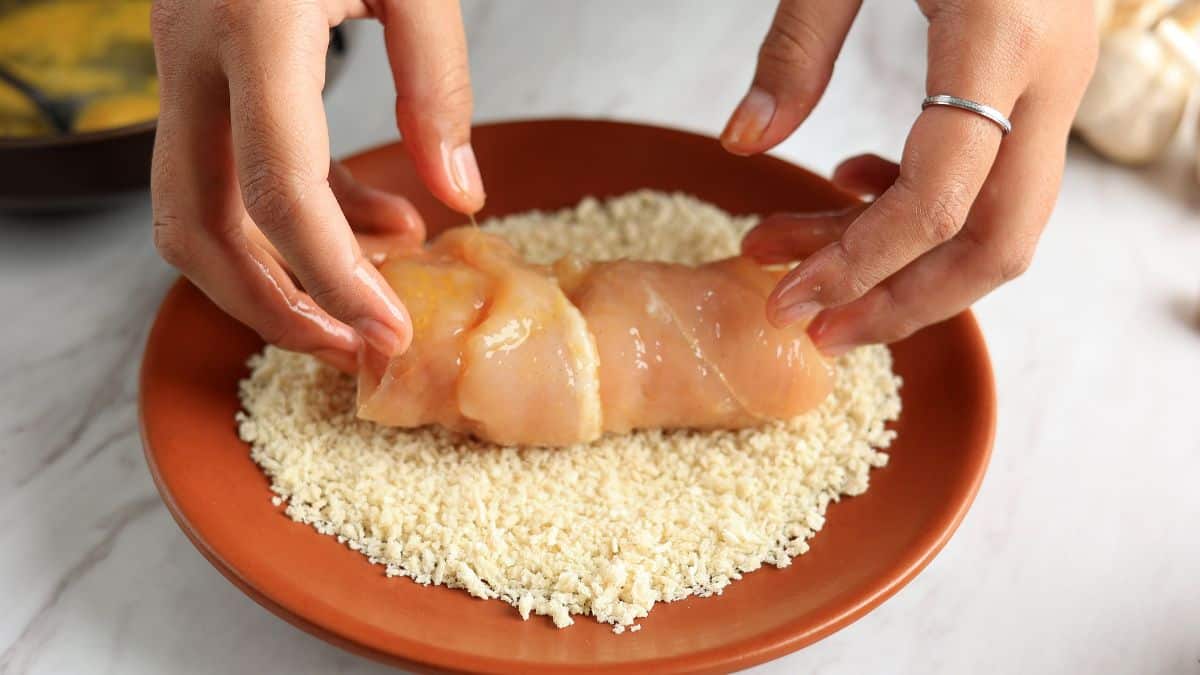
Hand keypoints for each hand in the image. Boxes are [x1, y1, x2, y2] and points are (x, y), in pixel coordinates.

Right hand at [150, 0, 483, 372]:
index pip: (276, 187)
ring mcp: (182, 62)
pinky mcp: (201, 69)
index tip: (388, 332)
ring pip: (194, 211)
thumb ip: (437, 83)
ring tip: (372, 300)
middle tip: (357, 347)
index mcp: (255, 24)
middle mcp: (195, 52)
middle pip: (198, 224)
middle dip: (274, 306)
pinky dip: (295, 216)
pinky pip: (228, 170)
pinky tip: (377, 224)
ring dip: (275, 274)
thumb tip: (458, 197)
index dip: (332, 276)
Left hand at [724, 1, 1096, 353]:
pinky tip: (855, 184)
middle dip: (901, 303)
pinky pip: (999, 179)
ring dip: (904, 263)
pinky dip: (926, 210)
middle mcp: (1048, 77)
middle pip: (998, 244)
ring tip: (800, 259)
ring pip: (1003, 223)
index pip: (940, 200)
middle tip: (811, 326)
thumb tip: (742, 145)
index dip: (860, 263)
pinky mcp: (1042, 80)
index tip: (786, 296)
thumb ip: (797, 45)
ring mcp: (1058, 82)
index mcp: (999, 40)